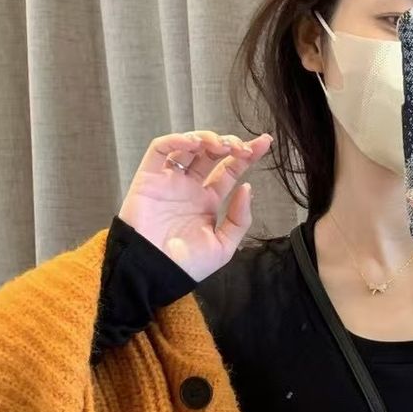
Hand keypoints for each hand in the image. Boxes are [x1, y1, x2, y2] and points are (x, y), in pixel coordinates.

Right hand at [118, 129, 272, 281]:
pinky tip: (193, 143)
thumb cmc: (186, 265)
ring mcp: (169, 181)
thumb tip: (247, 188)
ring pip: (187, 146)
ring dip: (206, 138)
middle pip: (211, 154)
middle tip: (241, 148)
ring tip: (220, 145)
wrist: (155, 273)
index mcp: (208, 201)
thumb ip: (239, 218)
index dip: (246, 155)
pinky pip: (159, 150)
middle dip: (229, 143)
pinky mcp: (148, 178)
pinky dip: (176, 140)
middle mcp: (190, 187)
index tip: (264, 143)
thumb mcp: (224, 246)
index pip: (229, 170)